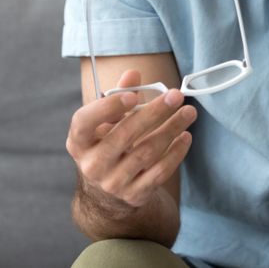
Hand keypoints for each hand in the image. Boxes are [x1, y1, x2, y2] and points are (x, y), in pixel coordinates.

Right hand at [66, 69, 196, 209]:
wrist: (109, 187)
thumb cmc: (109, 142)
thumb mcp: (107, 120)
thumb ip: (119, 95)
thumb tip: (133, 74)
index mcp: (79, 141)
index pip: (85, 122)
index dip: (108, 108)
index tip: (133, 96)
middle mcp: (92, 164)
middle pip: (124, 135)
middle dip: (154, 113)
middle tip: (176, 96)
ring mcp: (113, 182)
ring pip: (146, 153)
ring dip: (171, 129)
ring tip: (188, 112)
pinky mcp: (134, 194)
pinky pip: (159, 172)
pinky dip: (175, 153)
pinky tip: (185, 136)